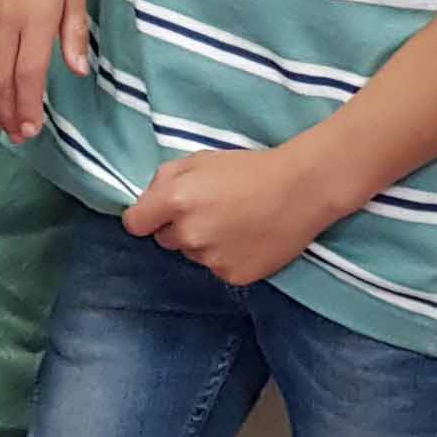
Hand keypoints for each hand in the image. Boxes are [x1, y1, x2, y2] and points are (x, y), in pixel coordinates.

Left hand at [120, 148, 335, 288]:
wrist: (301, 189)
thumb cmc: (249, 169)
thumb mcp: (199, 160)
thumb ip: (164, 180)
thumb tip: (146, 204)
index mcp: (175, 201)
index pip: (135, 224)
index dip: (145, 217)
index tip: (157, 215)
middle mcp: (188, 234)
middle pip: (165, 240)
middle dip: (178, 227)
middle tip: (210, 210)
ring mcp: (211, 259)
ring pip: (192, 254)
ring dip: (204, 242)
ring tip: (234, 222)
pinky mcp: (233, 276)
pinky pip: (216, 268)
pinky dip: (227, 257)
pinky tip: (247, 238)